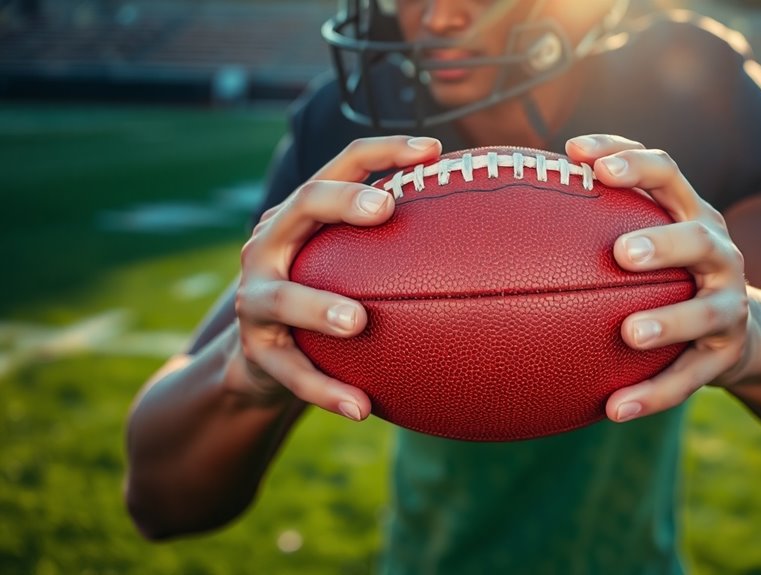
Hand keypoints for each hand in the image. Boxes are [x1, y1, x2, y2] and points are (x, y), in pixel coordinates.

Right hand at [231, 135, 441, 419]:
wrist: (264, 361)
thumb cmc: (328, 299)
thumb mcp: (352, 267)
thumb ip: (398, 249)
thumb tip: (493, 242)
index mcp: (304, 215)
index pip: (341, 165)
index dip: (385, 151)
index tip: (435, 150)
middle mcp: (271, 244)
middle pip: (302, 204)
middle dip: (341, 202)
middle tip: (384, 210)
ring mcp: (256, 297)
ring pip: (283, 297)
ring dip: (319, 307)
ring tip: (358, 322)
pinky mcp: (255, 350)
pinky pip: (292, 372)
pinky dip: (325, 390)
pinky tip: (361, 407)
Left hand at [566, 134, 752, 422]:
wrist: (735, 333)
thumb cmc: (666, 278)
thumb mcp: (647, 244)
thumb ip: (595, 226)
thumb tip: (502, 216)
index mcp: (691, 214)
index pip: (667, 172)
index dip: (626, 158)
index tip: (575, 153)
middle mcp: (719, 252)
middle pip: (698, 238)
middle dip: (663, 242)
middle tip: (621, 253)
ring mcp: (729, 304)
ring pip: (706, 311)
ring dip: (669, 321)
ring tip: (629, 333)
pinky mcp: (726, 354)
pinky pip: (690, 378)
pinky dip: (654, 394)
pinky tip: (614, 409)